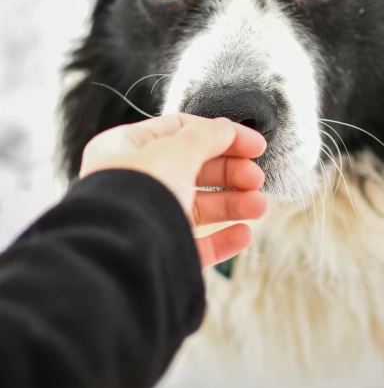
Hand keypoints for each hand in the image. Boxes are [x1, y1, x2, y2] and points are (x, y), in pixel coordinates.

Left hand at [80, 114, 267, 267]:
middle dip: (230, 172)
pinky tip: (244, 233)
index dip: (221, 134)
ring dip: (234, 203)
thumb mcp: (175, 151)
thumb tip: (225, 129)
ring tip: (259, 206)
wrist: (120, 258)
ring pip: (199, 207)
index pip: (180, 130)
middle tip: (256, 178)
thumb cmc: (136, 196)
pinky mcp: (160, 253)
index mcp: (126, 149)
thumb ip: (205, 136)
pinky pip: (197, 244)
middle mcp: (135, 183)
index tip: (254, 145)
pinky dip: (223, 238)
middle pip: (194, 168)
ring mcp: (148, 219)